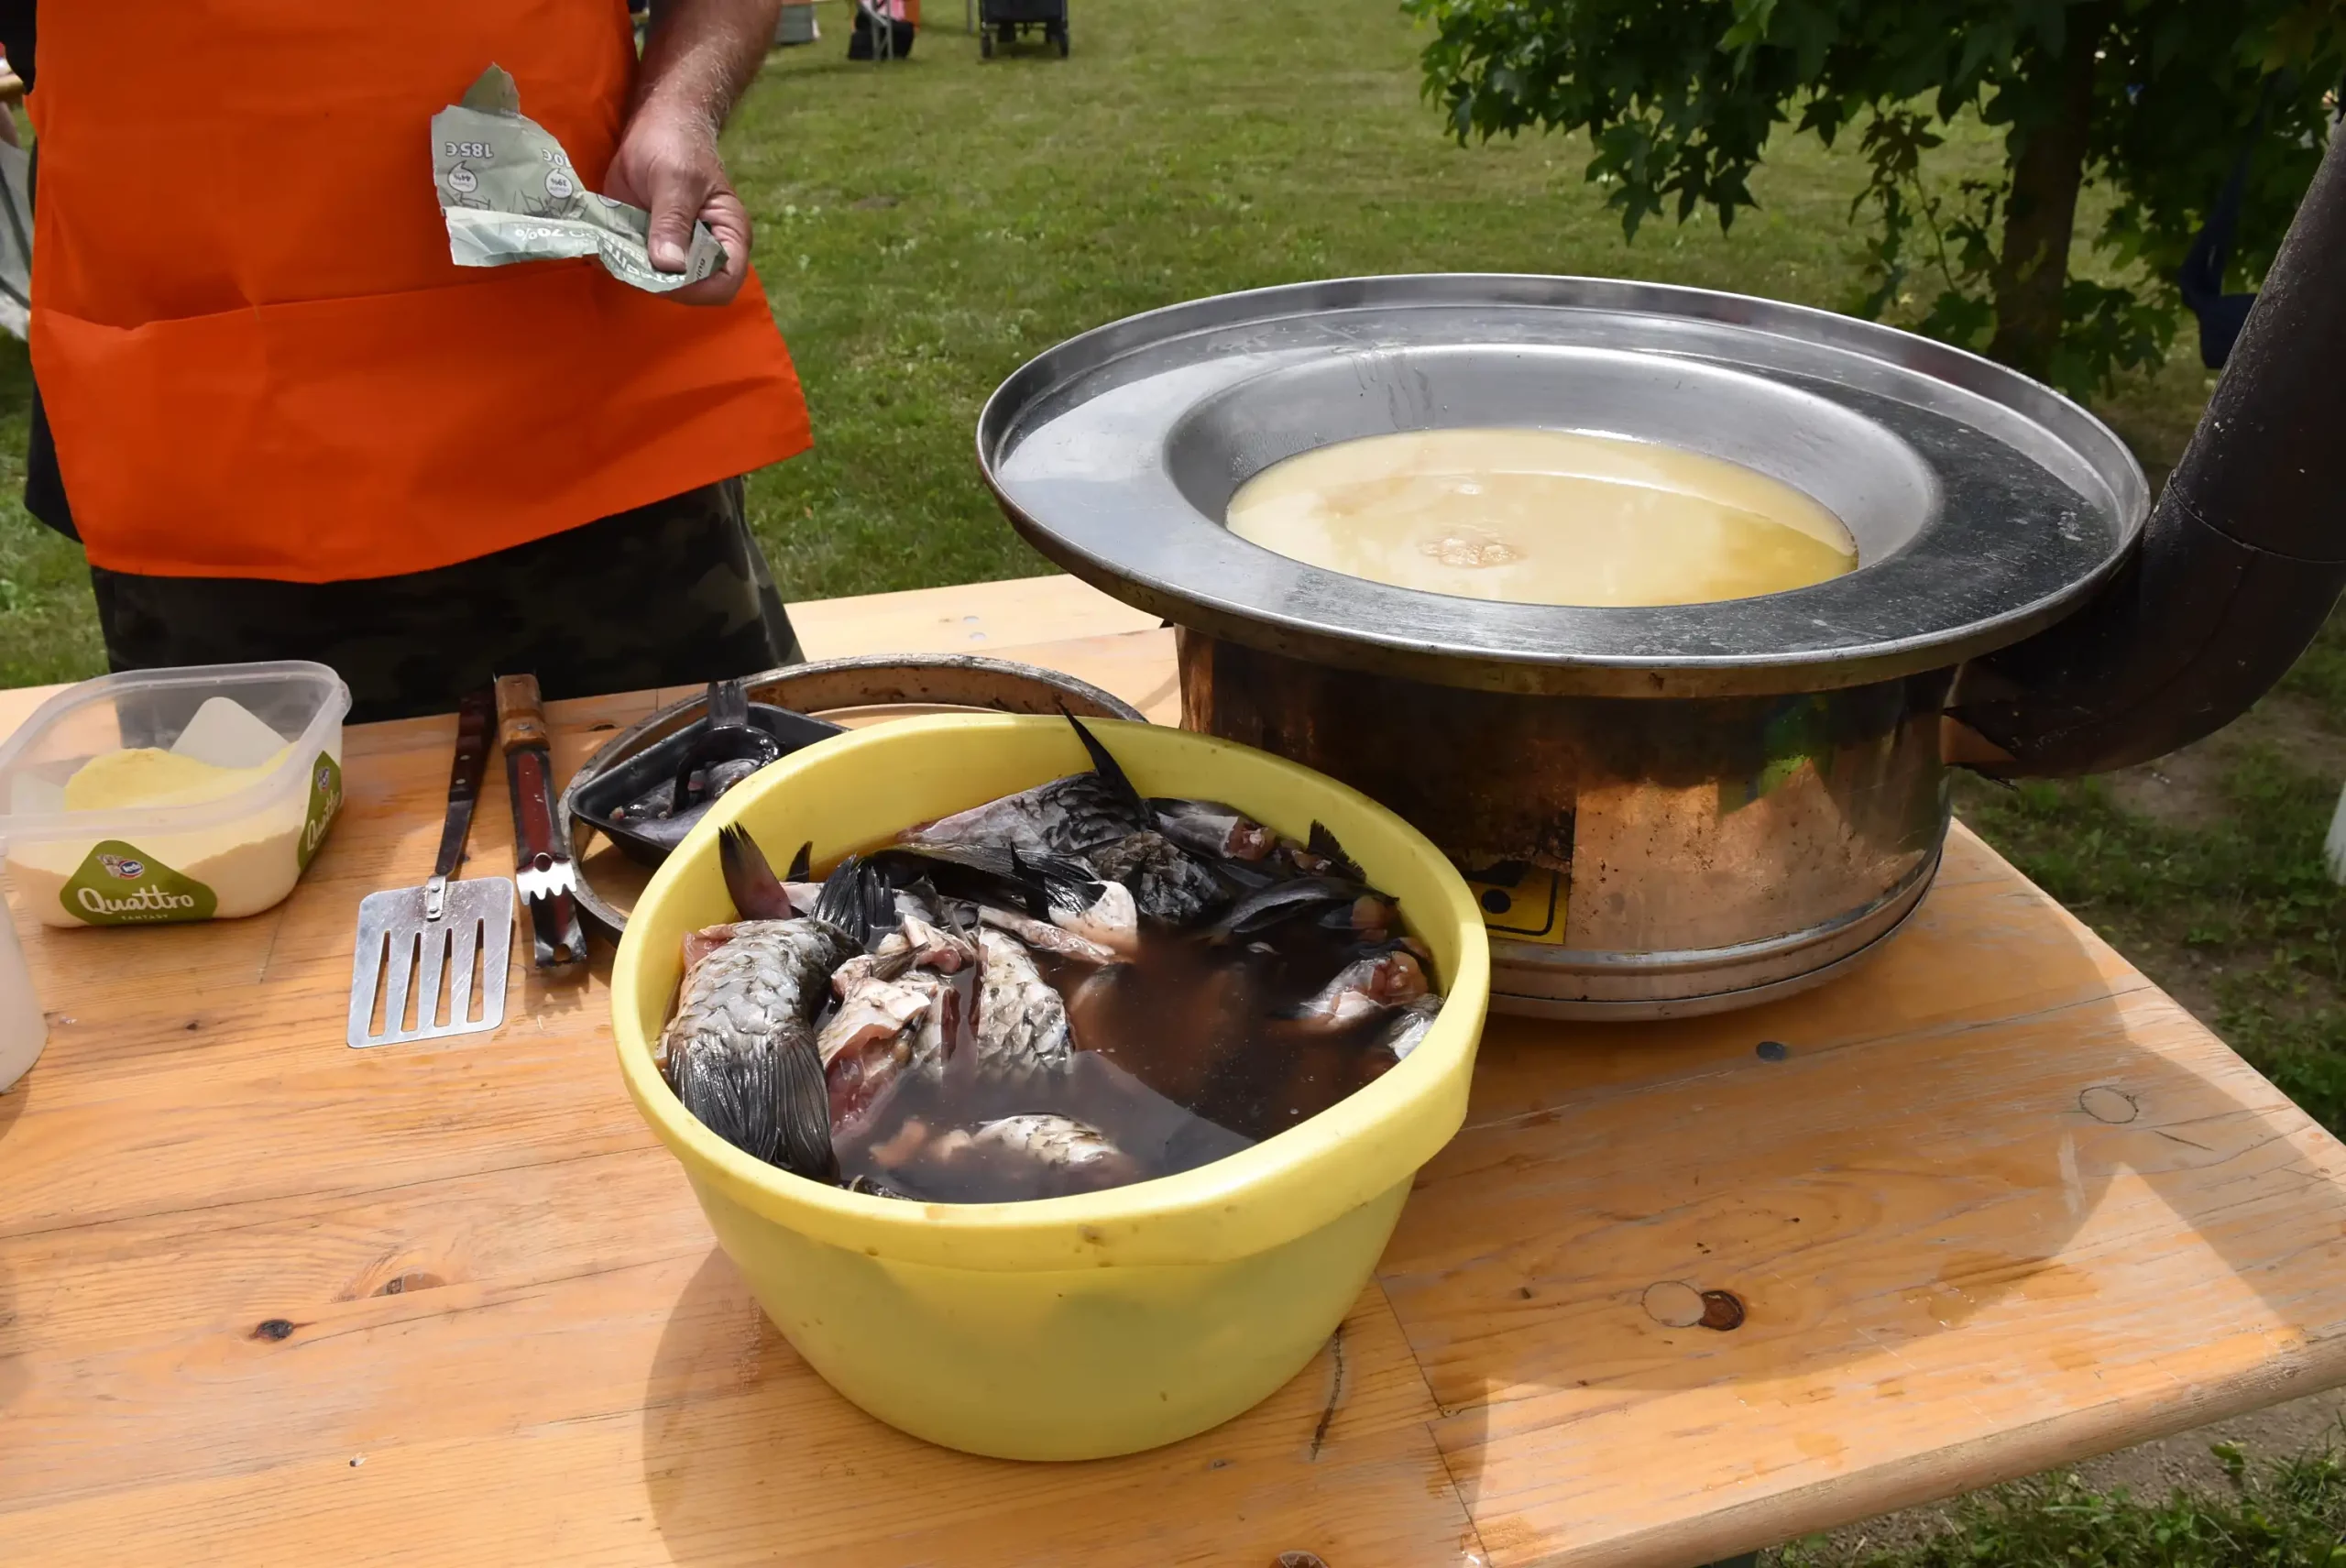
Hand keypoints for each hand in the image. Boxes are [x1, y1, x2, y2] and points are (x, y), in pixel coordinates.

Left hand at [604, 102, 751, 306]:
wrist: (658, 120)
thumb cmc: (677, 144)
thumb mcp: (675, 180)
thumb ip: (673, 222)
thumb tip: (669, 266)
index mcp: (729, 236)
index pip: (724, 284)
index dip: (696, 289)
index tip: (662, 273)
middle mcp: (706, 251)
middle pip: (689, 291)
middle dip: (656, 282)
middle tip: (624, 259)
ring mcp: (676, 249)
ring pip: (658, 283)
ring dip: (630, 273)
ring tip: (606, 252)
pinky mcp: (649, 243)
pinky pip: (635, 266)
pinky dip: (616, 263)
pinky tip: (600, 248)